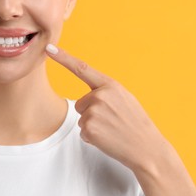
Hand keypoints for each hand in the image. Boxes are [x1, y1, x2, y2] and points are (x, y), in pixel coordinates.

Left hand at [46, 44, 169, 171]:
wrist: (147, 147)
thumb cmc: (135, 124)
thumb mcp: (124, 99)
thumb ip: (106, 92)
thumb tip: (89, 96)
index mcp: (110, 85)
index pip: (82, 68)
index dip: (63, 58)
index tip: (49, 48)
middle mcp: (100, 96)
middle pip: (80, 104)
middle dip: (90, 113)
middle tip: (111, 121)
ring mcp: (94, 112)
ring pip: (81, 118)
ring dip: (92, 126)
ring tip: (111, 130)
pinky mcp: (89, 128)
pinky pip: (83, 132)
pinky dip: (92, 137)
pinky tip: (108, 138)